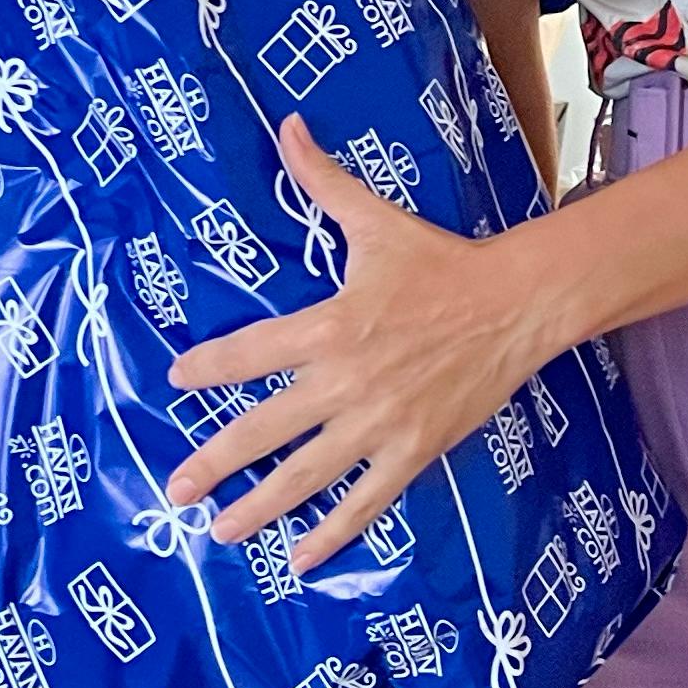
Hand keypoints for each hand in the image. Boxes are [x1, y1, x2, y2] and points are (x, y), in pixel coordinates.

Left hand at [163, 117, 566, 567]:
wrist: (514, 304)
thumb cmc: (439, 263)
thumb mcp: (375, 222)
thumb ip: (322, 180)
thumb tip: (289, 126)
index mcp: (328, 325)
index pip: (250, 352)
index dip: (207, 367)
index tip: (175, 379)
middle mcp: (344, 381)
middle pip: (264, 429)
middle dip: (214, 461)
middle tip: (173, 489)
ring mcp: (378, 423)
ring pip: (306, 475)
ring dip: (260, 508)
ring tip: (220, 531)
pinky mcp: (412, 450)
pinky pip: (366, 501)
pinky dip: (333, 533)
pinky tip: (302, 560)